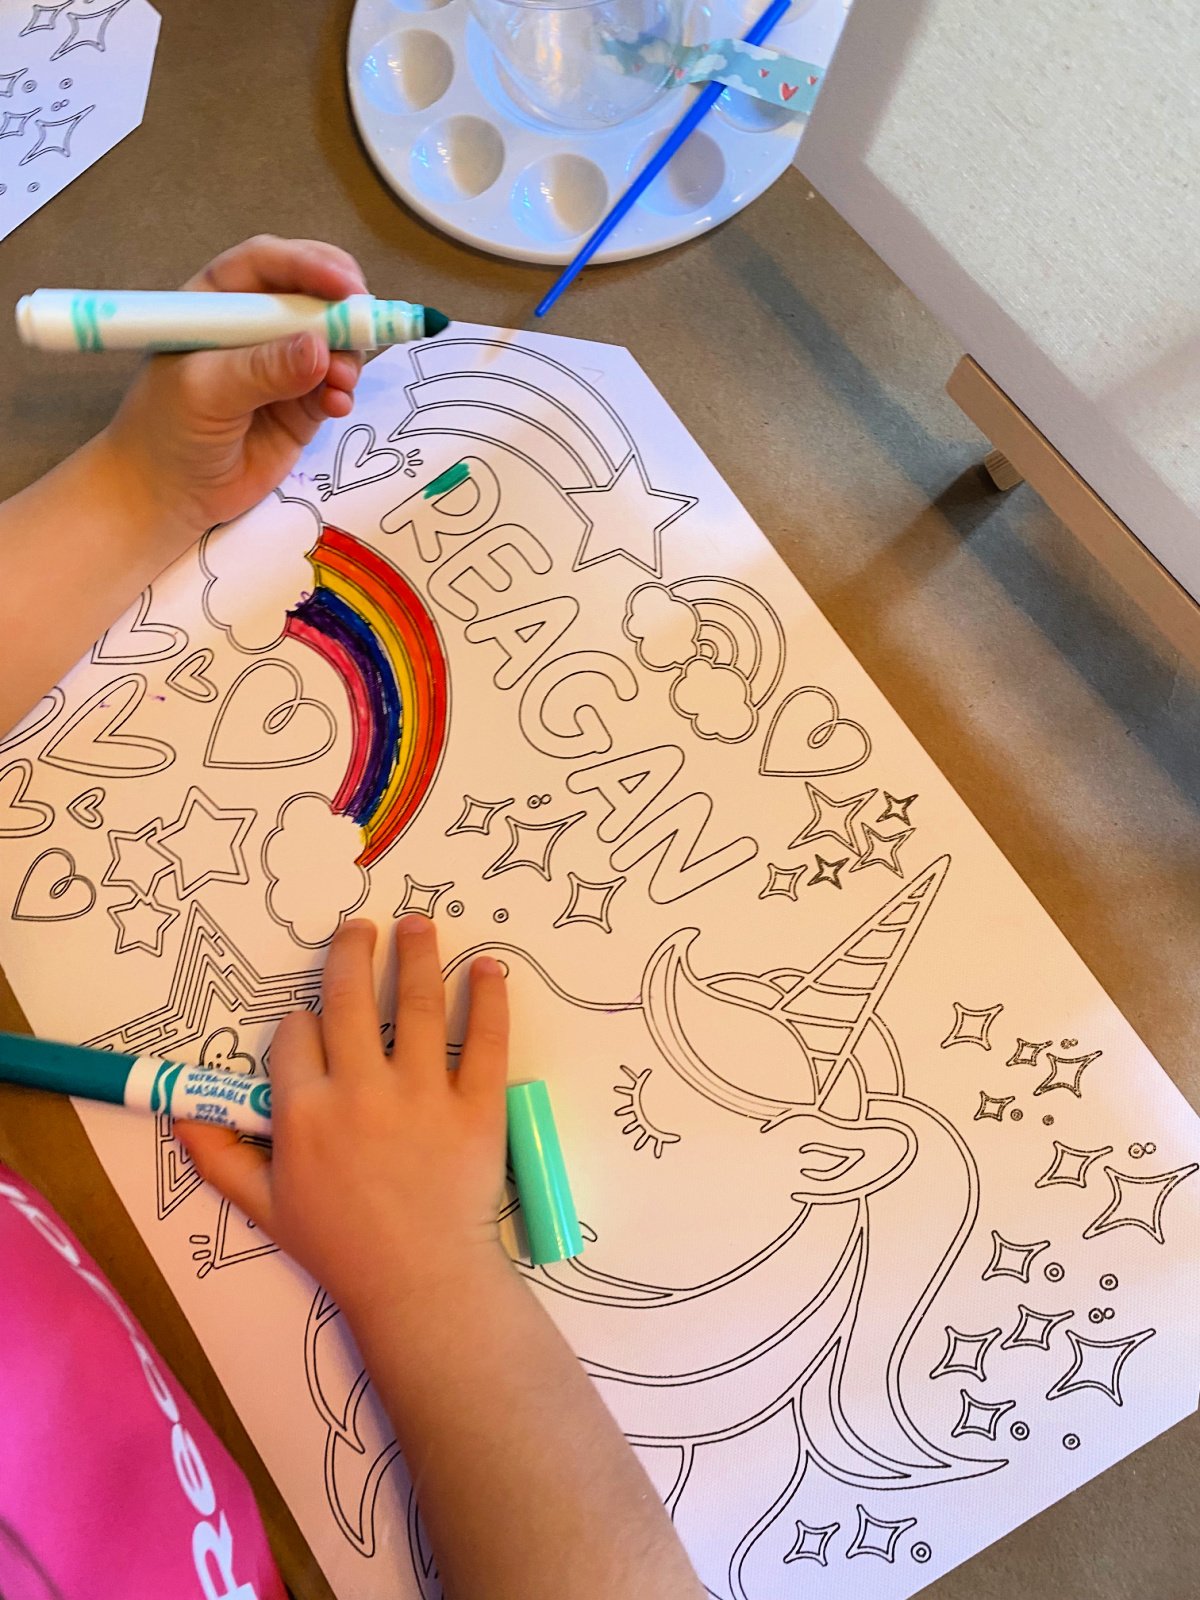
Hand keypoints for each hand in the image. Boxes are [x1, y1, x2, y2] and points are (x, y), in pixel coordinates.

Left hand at [98, 234, 367, 556]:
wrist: (168, 495)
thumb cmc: (167, 430)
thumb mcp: (205, 391)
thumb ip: (262, 369)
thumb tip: (320, 350)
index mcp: (219, 301)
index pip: (268, 265)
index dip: (309, 265)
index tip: (346, 287)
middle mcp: (255, 325)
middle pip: (312, 293)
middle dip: (343, 307)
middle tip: (366, 326)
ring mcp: (283, 365)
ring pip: (333, 340)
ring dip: (347, 354)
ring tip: (340, 382)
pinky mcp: (303, 404)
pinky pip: (335, 386)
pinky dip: (344, 390)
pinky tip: (337, 406)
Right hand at [178, 917, 511, 1318]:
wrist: (420, 1285)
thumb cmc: (340, 1248)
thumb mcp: (264, 1208)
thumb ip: (219, 1157)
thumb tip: (181, 1114)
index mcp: (304, 1113)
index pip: (294, 1035)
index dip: (300, 1022)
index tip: (311, 1022)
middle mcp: (359, 1090)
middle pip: (349, 998)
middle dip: (351, 952)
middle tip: (361, 926)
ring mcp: (421, 1095)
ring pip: (416, 1004)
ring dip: (417, 954)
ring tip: (419, 923)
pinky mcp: (476, 1106)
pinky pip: (484, 1041)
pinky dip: (488, 999)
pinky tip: (488, 968)